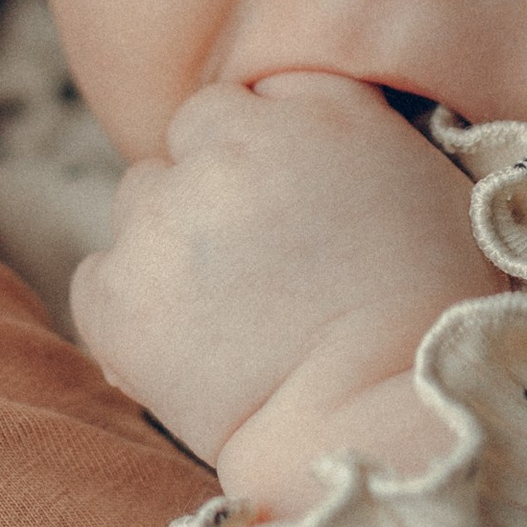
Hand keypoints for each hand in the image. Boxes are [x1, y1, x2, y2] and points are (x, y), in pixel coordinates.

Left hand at [68, 72, 488, 476]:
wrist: (380, 428)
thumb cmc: (427, 320)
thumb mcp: (427, 187)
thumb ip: (347, 128)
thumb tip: (286, 117)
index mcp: (313, 111)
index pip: (248, 98)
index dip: (262, 150)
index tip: (287, 204)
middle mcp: (228, 149)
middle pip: (188, 144)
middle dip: (213, 191)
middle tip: (261, 267)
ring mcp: (162, 220)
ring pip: (141, 204)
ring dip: (171, 244)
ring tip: (231, 314)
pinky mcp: (114, 292)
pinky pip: (99, 279)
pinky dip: (132, 310)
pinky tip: (191, 350)